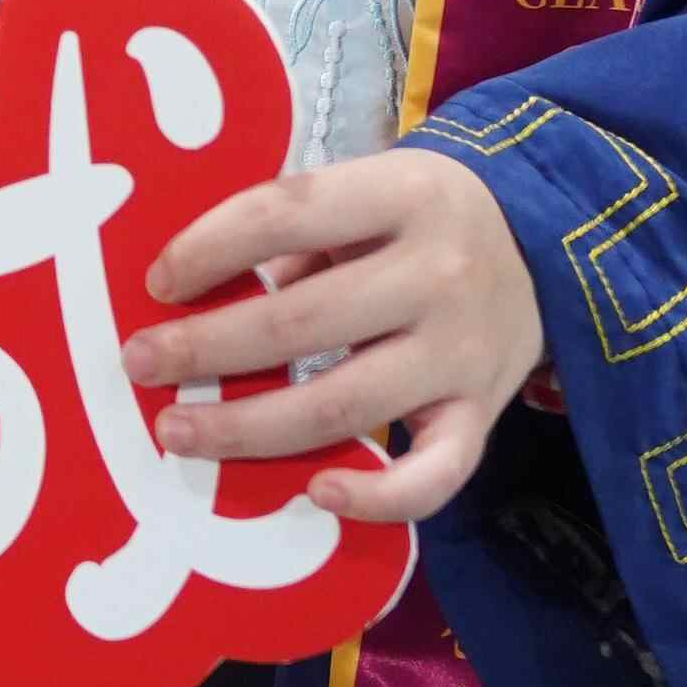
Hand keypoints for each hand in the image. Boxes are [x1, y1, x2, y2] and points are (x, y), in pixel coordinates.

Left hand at [118, 148, 545, 527]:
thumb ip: (297, 229)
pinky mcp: (482, 416)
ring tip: (178, 432)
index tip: (158, 281)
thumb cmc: (422, 219)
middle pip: (303, 321)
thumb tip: (193, 287)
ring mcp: (463, 353)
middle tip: (139, 364)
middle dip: (207, 348)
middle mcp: (438, 273)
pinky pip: (435, 474)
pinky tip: (316, 493)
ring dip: (250, 427)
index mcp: (403, 194)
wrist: (547, 247)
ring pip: (345, 403)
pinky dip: (378, 496)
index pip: (288, 212)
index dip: (212, 247)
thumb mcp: (371, 190)